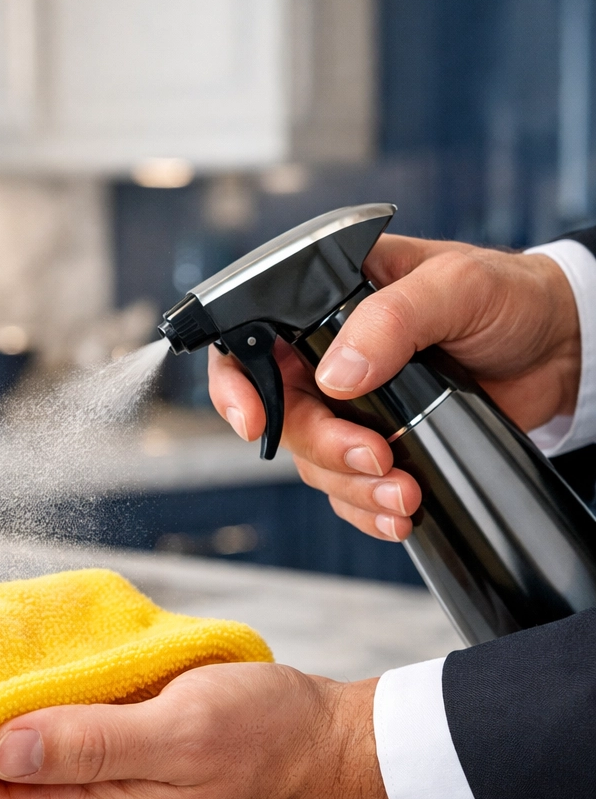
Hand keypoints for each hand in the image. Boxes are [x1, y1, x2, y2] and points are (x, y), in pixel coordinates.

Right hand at [208, 235, 580, 540]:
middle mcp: (325, 355)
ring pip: (314, 461)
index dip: (236, 385)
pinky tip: (398, 512)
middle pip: (283, 415)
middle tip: (374, 456)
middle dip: (324, 446)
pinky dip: (367, 508)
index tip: (254, 420)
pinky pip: (347, 489)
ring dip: (352, 486)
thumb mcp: (455, 287)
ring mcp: (350, 405)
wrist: (561, 348)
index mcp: (324, 303)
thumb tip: (338, 374)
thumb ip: (392, 320)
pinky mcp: (378, 443)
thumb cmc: (508, 295)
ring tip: (404, 493)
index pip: (249, 341)